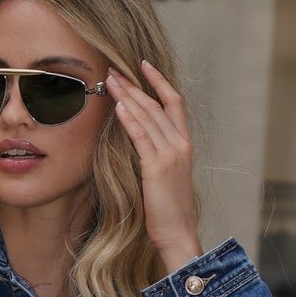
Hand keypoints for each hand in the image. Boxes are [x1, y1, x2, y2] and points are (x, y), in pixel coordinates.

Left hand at [105, 60, 201, 272]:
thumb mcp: (165, 173)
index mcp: (184, 143)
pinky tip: (118, 106)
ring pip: (148, 116)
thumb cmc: (167, 207)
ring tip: (111, 81)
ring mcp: (171, 155)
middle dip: (135, 85)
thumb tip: (134, 133)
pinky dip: (130, 120)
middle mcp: (181, 144)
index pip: (174, 102)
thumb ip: (154, 151)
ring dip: (128, 96)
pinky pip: (142, 137)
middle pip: (157, 104)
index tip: (143, 64)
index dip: (160, 81)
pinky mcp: (157, 167)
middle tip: (114, 70)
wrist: (177, 232)